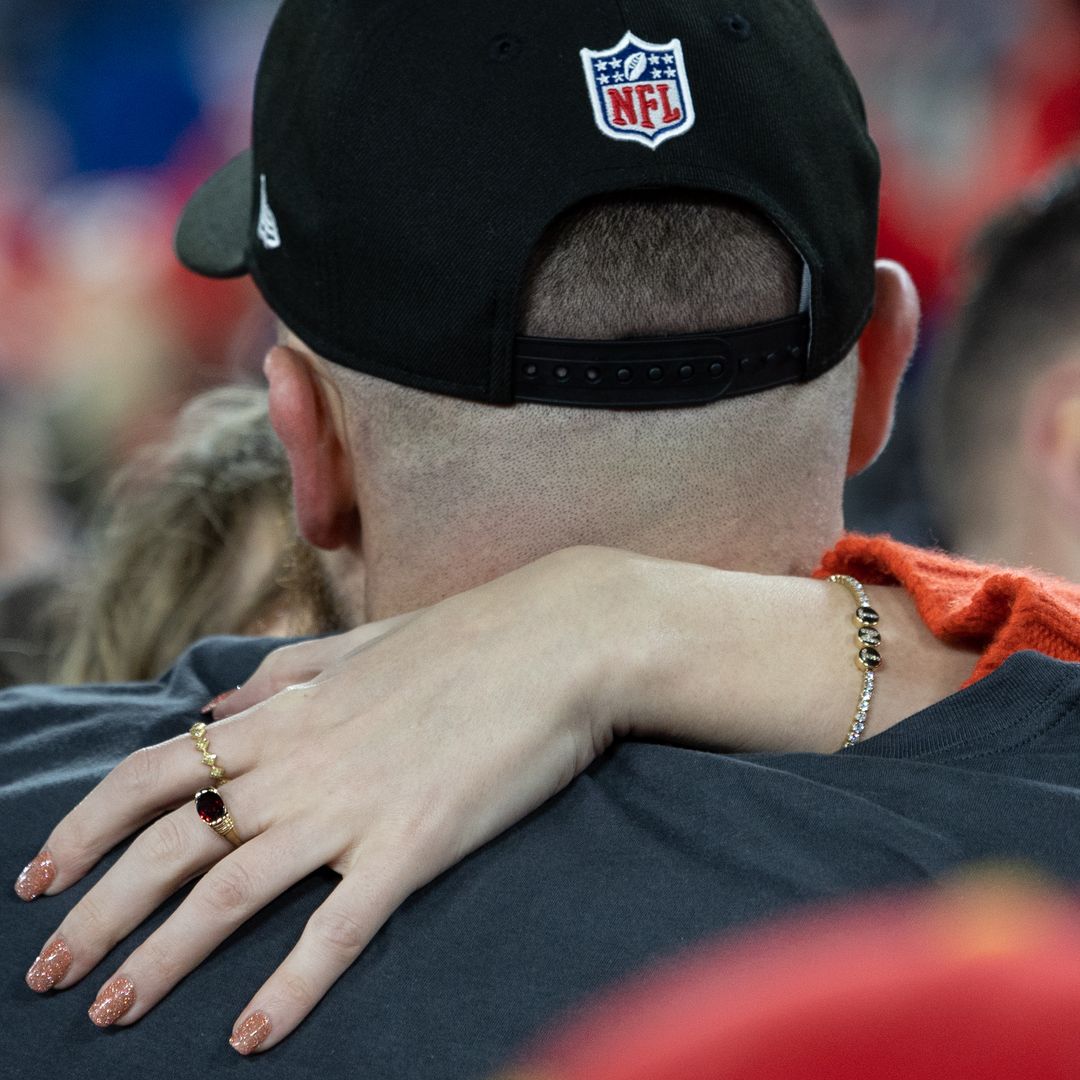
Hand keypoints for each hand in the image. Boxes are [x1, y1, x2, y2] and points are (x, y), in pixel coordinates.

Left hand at [18, 547, 635, 1052]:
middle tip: (48, 975)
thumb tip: (223, 705)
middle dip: (96, 912)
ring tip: (110, 1013)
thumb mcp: (361, 644)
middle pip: (169, 844)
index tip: (39, 876)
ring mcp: (355, 805)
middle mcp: (301, 763)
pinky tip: (251, 1036)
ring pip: (230, 891)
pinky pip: (338, 927)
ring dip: (161, 958)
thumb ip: (286, 673)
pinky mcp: (416, 843)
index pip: (151, 771)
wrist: (558, 639)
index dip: (83, 826)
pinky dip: (290, 986)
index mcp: (287, 715)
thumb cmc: (467, 638)